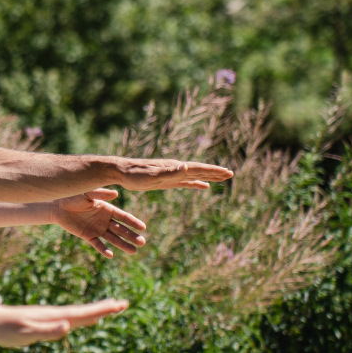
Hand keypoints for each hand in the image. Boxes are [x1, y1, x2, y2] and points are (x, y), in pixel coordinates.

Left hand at [0, 299, 128, 347]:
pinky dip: (80, 318)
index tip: (120, 304)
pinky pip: (68, 319)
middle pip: (84, 311)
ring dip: (94, 312)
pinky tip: (81, 320)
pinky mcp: (43, 321)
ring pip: (77, 314)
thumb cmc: (5, 329)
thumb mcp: (25, 333)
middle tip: (123, 304)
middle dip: (104, 308)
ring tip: (109, 309)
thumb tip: (68, 327)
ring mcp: (49, 317)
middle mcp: (54, 314)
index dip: (101, 310)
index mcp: (53, 316)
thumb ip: (46, 331)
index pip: (82, 313)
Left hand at [50, 189, 147, 257]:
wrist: (58, 205)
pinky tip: (110, 255)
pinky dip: (103, 249)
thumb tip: (116, 194)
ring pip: (113, 238)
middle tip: (142, 242)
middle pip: (121, 229)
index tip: (143, 228)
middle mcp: (104, 220)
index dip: (133, 222)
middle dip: (132, 236)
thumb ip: (101, 194)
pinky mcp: (88, 235)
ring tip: (134, 251)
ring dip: (123, 244)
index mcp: (107, 209)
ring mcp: (97, 229)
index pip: (123, 217)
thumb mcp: (87, 193)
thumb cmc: (74, 196)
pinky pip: (97, 244)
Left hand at [115, 159, 232, 190]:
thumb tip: (186, 167)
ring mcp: (171, 174)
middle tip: (230, 174)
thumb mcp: (152, 175)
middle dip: (215, 172)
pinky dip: (195, 183)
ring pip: (194, 175)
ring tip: (221, 178)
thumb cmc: (134, 175)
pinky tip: (202, 186)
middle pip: (200, 170)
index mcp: (174, 167)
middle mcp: (175, 169)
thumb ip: (169, 172)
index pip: (198, 168)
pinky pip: (185, 182)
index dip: (213, 171)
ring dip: (208, 177)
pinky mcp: (166, 180)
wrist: (121, 172)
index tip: (228, 172)